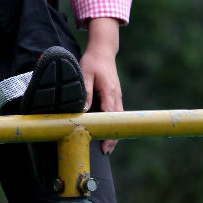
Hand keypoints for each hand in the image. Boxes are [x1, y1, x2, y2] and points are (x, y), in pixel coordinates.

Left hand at [80, 17, 122, 155]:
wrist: (103, 50)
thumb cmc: (93, 61)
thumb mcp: (85, 73)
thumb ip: (85, 91)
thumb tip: (84, 110)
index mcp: (110, 92)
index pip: (111, 117)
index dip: (108, 132)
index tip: (104, 146)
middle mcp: (116, 96)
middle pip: (118, 122)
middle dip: (113, 137)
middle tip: (105, 152)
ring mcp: (117, 96)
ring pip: (118, 119)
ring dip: (114, 131)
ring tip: (105, 147)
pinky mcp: (115, 96)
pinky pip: (116, 114)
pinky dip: (113, 124)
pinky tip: (106, 131)